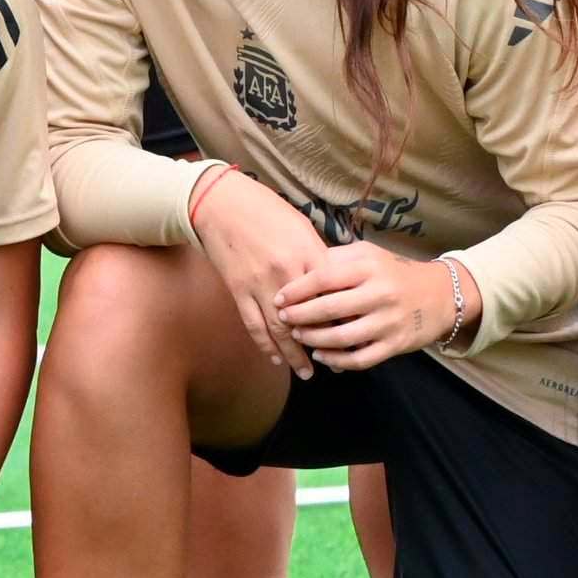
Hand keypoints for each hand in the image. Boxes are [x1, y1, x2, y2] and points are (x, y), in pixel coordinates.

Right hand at [194, 171, 332, 380]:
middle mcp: (286, 273)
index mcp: (307, 254)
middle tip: (337, 366)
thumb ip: (317, 256)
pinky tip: (276, 358)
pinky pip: (254, 324)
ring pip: (280, 330)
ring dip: (294, 355)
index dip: (344, 320)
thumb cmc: (266, 210)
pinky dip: (265, 344)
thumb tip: (335, 282)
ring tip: (306, 373)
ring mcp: (259, 284)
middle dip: (323, 345)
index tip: (356, 337)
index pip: (332, 296)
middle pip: (309, 319)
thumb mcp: (301, 227)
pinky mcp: (238, 290)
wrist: (221, 204)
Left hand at [278, 242, 466, 370]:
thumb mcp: (368, 255)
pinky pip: (359, 359)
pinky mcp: (396, 345)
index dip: (297, 289)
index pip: (324, 277)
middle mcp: (380, 294)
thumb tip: (298, 265)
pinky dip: (336, 360)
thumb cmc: (393, 272)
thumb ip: (336, 259)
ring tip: (298, 336)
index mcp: (370, 268)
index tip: (279, 297)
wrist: (440, 295)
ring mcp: (389, 322)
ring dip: (314, 339)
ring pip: (342, 337)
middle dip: (299, 316)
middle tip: (282, 319)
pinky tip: (320, 355)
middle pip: (329, 308)